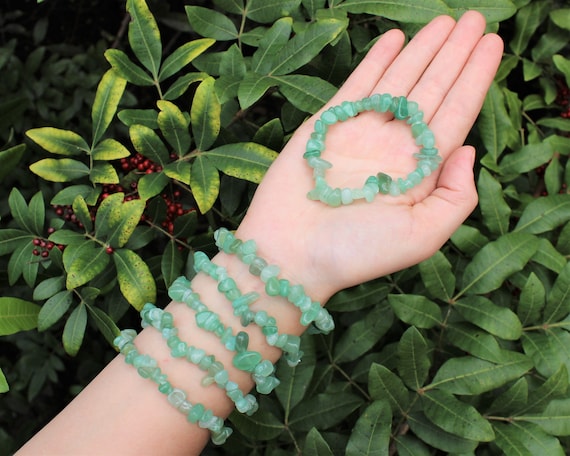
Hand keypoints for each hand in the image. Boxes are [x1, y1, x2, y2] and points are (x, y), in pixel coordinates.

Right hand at [237, 11, 503, 301]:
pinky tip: (395, 39)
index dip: (475, 79)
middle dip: (453, 54)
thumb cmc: (355, 252)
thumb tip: (468, 150)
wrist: (289, 254)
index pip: (455, 116)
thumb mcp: (422, 237)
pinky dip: (376, 61)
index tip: (491, 44)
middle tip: (473, 18)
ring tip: (443, 20)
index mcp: (419, 174)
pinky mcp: (326, 126)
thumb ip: (456, 197)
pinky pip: (357, 86)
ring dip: (421, 50)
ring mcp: (359, 135)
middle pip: (431, 91)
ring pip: (398, 81)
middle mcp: (393, 149)